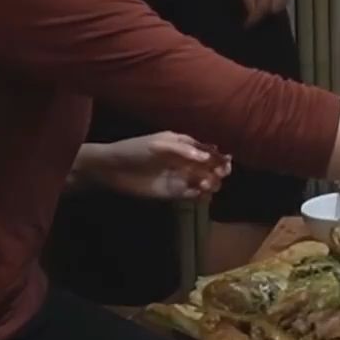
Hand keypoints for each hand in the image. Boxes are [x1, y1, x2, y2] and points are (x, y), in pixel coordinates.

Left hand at [78, 133, 231, 199]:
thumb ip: (183, 149)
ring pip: (204, 181)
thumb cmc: (135, 149)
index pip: (209, 150)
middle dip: (218, 171)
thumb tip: (207, 155)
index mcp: (184, 144)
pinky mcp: (173, 192)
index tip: (226, 163)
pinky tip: (199, 193)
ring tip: (205, 185)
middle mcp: (186, 161)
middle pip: (210, 167)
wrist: (113, 169)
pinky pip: (192, 194)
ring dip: (210, 184)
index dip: (219, 157)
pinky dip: (199, 195)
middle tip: (219, 175)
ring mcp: (180, 177)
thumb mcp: (159, 144)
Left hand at [238, 0, 293, 26]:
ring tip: (258, 7)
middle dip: (264, 14)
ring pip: (282, 4)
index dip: (255, 18)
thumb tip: (250, 12)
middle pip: (276, 8)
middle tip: (251, 16)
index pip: (264, 6)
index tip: (246, 25)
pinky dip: (276, 2)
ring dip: (270, 8)